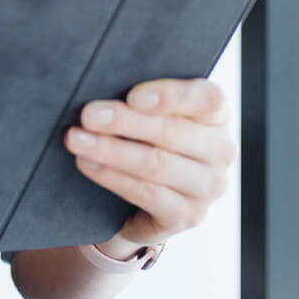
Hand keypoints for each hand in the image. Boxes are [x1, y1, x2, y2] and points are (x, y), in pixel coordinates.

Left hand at [63, 78, 235, 248]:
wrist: (150, 196)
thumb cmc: (149, 138)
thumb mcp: (155, 114)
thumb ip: (142, 98)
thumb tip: (101, 83)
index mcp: (217, 115)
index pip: (207, 99)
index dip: (171, 96)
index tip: (132, 96)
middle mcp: (221, 151)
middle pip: (172, 132)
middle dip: (124, 122)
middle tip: (87, 115)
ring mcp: (208, 187)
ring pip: (156, 164)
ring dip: (111, 150)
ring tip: (77, 140)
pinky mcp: (188, 215)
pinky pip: (147, 194)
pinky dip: (113, 177)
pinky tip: (88, 165)